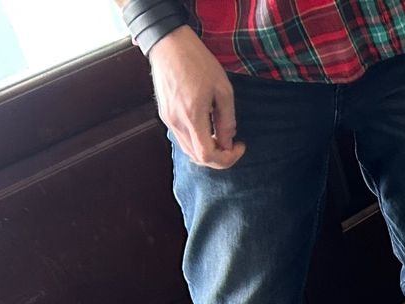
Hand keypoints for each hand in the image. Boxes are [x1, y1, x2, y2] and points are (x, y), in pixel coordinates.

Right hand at [150, 28, 244, 169]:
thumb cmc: (197, 62)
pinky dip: (197, 141)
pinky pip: (182, 138)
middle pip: (197, 157)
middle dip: (219, 157)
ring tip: (221, 136)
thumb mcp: (223, 89)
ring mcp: (167, 119)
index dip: (227, 159)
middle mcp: (176, 122)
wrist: (168, 43)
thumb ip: (227, 119)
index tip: (240, 146)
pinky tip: (208, 128)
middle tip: (233, 144)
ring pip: (188, 150)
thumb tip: (229, 141)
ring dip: (207, 150)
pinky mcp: (164, 114)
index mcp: (191, 116)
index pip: (207, 156)